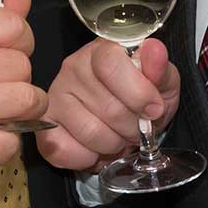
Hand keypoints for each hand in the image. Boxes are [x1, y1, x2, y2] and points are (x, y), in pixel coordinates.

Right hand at [36, 38, 178, 171]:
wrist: (126, 117)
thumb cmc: (141, 96)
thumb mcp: (162, 82)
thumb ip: (159, 70)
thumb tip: (154, 49)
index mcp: (103, 51)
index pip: (110, 64)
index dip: (138, 93)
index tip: (154, 109)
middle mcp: (74, 67)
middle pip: (108, 107)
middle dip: (132, 127)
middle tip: (136, 127)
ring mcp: (56, 95)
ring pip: (91, 133)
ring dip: (113, 144)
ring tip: (117, 136)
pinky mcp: (46, 124)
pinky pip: (64, 151)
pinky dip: (88, 158)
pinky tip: (96, 148)